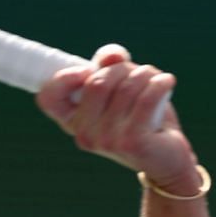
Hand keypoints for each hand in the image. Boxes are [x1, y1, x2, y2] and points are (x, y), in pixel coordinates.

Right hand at [36, 44, 198, 190]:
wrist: (167, 160)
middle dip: (122, 69)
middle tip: (138, 73)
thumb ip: (110, 67)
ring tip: (156, 80)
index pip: (48, 97)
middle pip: (97, 82)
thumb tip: (111, 57)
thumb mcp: (121, 89)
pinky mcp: (132, 142)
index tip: (87, 71)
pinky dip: (160, 83)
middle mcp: (84, 135)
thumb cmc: (141, 119)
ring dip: (146, 75)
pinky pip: (146, 98)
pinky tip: (167, 81)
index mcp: (73, 123)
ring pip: (126, 87)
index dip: (63, 78)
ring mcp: (106, 141)